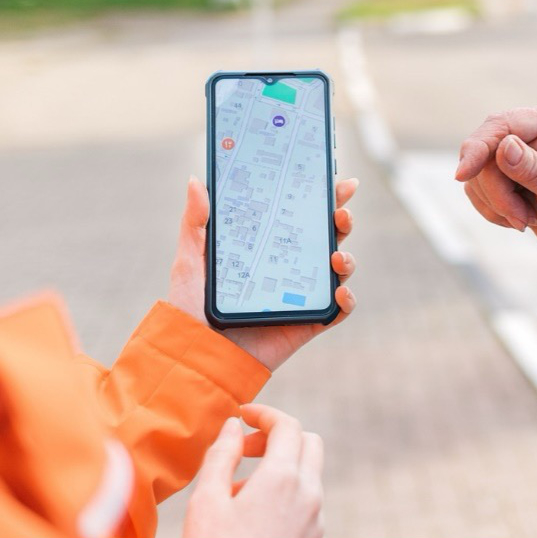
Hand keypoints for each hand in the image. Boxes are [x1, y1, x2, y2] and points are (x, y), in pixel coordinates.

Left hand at [168, 176, 359, 371]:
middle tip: (341, 212)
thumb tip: (195, 180)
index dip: (322, 197)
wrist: (198, 357)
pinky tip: (339, 291)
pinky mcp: (307, 324)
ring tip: (336, 256)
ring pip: (337, 269)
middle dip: (341, 219)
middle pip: (326, 237)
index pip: (299, 216)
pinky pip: (337, 311)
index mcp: (266, 248)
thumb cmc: (189, 310)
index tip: (336, 181)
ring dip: (347, 258)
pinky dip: (347, 300)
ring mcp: (299, 296)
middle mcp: (287, 268)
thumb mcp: (190, 260)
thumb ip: (194, 222)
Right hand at [183, 405, 324, 537]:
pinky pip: (306, 501)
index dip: (264, 413)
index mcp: (283, 479)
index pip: (287, 426)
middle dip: (277, 436)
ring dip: (279, 467)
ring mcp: (316, 519)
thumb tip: (233, 426)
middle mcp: (309, 495)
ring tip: (236, 489)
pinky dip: (285, 492)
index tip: (242, 415)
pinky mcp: (314, 537)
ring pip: (307, 473)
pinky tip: (253, 512)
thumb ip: (220, 456)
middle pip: (307, 443)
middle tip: (244, 448)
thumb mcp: (206, 502)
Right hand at [455, 102, 536, 257]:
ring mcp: (515, 150)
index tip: (463, 175)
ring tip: (528, 219)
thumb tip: (504, 146)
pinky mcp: (502, 172)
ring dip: (498, 205)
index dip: (479, 147)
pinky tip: (519, 218)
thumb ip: (535, 170)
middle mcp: (533, 130)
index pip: (505, 125)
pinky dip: (493, 210)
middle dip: (498, 192)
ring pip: (478, 174)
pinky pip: (477, 189)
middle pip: (486, 152)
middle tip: (522, 220)